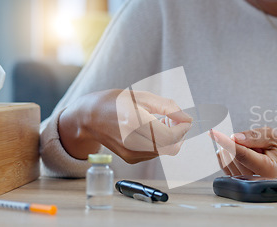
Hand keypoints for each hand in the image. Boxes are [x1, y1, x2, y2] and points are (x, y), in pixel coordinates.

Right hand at [59, 89, 191, 163]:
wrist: (90, 117)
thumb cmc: (116, 103)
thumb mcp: (143, 97)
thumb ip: (168, 107)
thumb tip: (186, 119)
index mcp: (135, 122)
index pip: (170, 136)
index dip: (183, 129)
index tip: (186, 119)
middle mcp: (132, 141)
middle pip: (171, 147)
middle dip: (179, 134)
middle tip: (174, 120)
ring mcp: (131, 153)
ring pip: (165, 152)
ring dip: (170, 139)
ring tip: (160, 122)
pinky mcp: (131, 159)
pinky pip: (155, 154)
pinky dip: (160, 143)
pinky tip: (151, 131)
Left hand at [210, 127, 276, 178]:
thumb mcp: (272, 135)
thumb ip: (254, 137)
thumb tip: (234, 138)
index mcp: (268, 169)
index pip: (243, 155)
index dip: (228, 143)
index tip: (215, 133)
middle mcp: (256, 179)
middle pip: (234, 157)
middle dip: (236, 142)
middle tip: (251, 140)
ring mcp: (245, 181)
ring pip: (227, 159)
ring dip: (232, 146)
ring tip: (250, 146)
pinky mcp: (236, 178)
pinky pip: (223, 162)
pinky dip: (226, 151)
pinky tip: (237, 148)